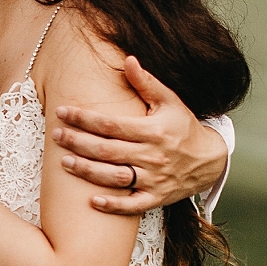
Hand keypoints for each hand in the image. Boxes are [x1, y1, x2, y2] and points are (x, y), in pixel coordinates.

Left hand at [51, 56, 228, 214]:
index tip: (62, 112)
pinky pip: (133, 206)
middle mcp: (153, 156)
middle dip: (79, 143)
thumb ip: (146, 83)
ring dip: (89, 172)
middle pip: (109, 151)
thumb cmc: (184, 126)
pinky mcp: (157, 198)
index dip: (84, 119)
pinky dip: (114, 206)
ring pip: (117, 178)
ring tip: (65, 163)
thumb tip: (128, 59)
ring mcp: (155, 179)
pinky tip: (92, 201)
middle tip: (56, 136)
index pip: (112, 125)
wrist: (210, 160)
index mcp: (153, 131)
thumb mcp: (169, 101)